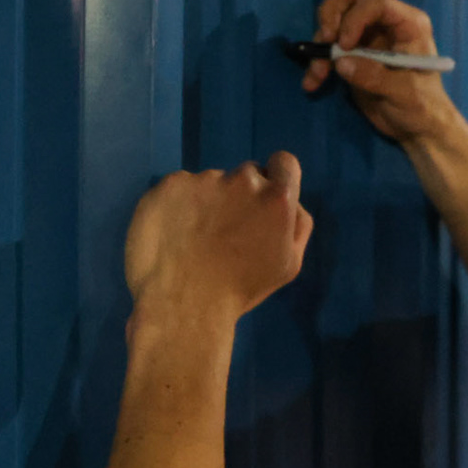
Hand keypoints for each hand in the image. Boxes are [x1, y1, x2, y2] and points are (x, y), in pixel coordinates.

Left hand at [124, 151, 313, 320]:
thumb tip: (290, 202)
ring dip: (206, 202)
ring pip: (210, 183)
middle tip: (225, 231)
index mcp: (277, 198)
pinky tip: (172, 233)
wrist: (183, 304)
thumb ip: (297, 225)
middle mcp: (243, 180)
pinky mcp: (170, 185)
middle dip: (240, 197)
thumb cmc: (240, 289)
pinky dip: (177, 205)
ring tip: (193, 239)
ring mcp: (204, 180)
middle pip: (246, 175)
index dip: (275, 180)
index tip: (262, 203)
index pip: (285, 163)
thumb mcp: (289, 265)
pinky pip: (179, 188)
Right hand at [307, 0, 455, 143]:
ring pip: (334, 20)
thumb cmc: (422, 107)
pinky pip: (329, 45)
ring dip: (321, 44)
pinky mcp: (353, 52)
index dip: (355, 17)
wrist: (416, 128)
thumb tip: (341, 62)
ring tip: (318, 74)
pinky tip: (312, 82)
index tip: (344, 45)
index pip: (376, 1)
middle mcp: (386, 22)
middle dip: (331, 15)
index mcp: (407, 23)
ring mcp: (368, 35)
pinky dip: (317, 61)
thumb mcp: (404, 94)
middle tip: (325, 41)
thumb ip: (374, 76)